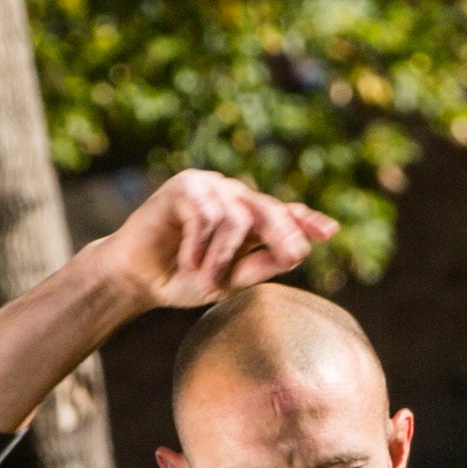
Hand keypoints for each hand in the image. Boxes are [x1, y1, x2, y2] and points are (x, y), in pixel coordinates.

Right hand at [119, 170, 334, 309]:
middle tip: (293, 258)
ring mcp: (209, 187)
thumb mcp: (230, 278)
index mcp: (247, 216)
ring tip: (205, 281)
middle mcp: (232, 196)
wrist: (137, 279)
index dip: (305, 220)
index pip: (283, 213)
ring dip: (222, 256)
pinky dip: (199, 245)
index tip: (329, 232)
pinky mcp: (184, 187)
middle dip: (282, 235)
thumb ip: (262, 264)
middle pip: (269, 209)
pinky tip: (186, 261)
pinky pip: (206, 215)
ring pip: (237, 218)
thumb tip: (301, 251)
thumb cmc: (183, 279)